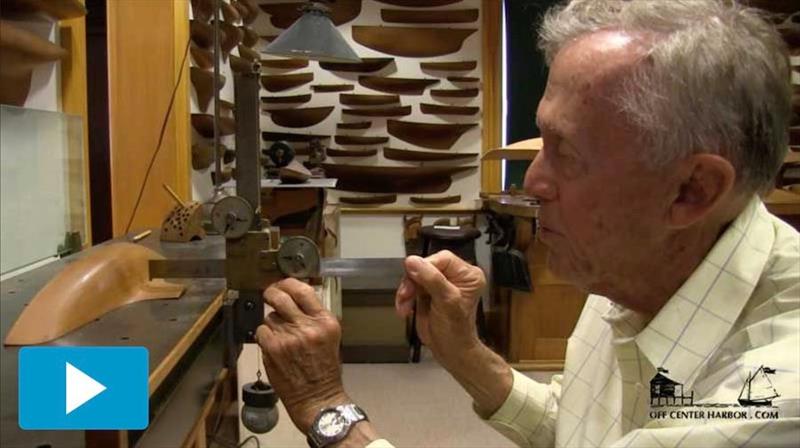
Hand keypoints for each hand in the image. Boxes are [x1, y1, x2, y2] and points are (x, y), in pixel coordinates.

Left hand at [255, 278, 347, 432]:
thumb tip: (294, 299)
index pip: (303, 290)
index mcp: (326, 321)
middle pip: (281, 296)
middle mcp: (308, 326)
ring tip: (281, 337)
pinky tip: (274, 347)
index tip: (282, 284)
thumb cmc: (324, 370)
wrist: (318, 397)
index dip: (288, 283)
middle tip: (268, 294)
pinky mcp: (274, 348)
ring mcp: (289, 336)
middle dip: (271, 293)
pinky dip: (264, 337)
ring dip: (271, 323)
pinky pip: (261, 332)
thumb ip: (314, 318)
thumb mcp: (330, 338)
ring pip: (269, 317)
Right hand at [395, 251, 485, 366]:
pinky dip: (405, 297)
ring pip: (415, 276)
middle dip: (413, 281)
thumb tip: (414, 262)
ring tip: (404, 305)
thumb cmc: (456, 331)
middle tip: (406, 294)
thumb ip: (431, 280)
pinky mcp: (428, 292)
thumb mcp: (446, 302)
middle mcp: (455, 277)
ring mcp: (440, 284)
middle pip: (426, 266)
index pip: (443, 259)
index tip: (412, 274)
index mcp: (467, 275)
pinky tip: (405, 308)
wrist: (449, 350)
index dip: (426, 266)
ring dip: (406, 291)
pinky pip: (411, 286)